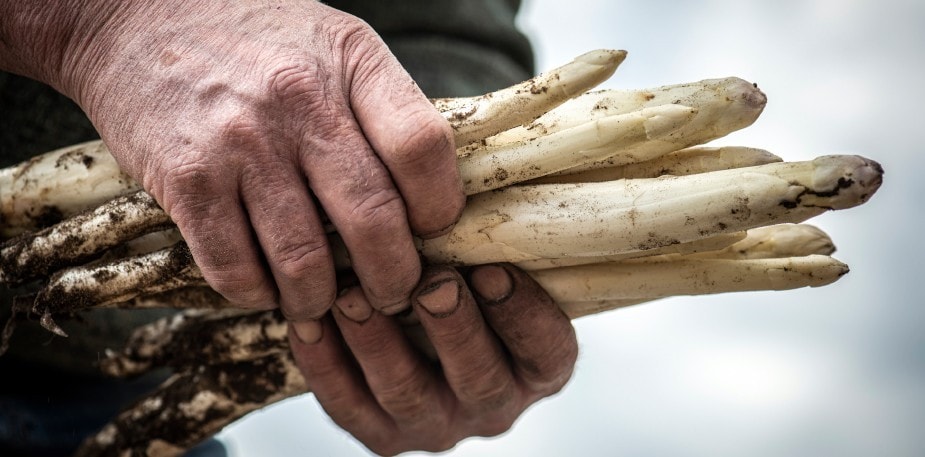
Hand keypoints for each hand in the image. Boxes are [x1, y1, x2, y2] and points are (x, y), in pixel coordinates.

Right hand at [39, 1, 464, 330]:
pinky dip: (258, 294)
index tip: (432, 231)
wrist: (136, 17)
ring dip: (322, 300)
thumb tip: (429, 195)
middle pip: (374, 219)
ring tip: (325, 301)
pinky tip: (266, 286)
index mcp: (351, 61)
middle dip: (394, 277)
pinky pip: (235, 269)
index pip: (422, 148)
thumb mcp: (334, 45)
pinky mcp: (187, 180)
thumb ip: (382, 108)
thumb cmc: (253, 39)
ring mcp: (241, 143)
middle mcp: (298, 102)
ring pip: (304, 262)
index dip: (440, 206)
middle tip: (393, 292)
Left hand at [289, 264, 578, 454]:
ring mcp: (436, 424)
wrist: (413, 328)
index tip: (492, 268)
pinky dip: (326, 363)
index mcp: (536, 367)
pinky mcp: (381, 434)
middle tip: (431, 281)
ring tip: (353, 296)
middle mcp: (493, 403)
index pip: (547, 350)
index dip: (523, 314)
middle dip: (453, 327)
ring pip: (407, 394)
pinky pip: (348, 406)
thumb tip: (468, 184)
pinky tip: (309, 320)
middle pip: (479, 378)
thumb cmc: (463, 276)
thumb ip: (491, 243)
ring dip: (379, 343)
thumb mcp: (491, 261)